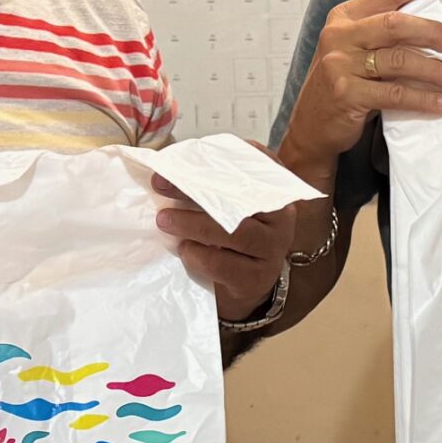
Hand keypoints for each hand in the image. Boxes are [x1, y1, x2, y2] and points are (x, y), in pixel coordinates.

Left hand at [154, 173, 299, 323]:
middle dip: (195, 189)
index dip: (219, 159)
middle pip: (239, 199)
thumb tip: (169, 168)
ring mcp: (272, 250)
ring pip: (233, 232)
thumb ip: (214, 184)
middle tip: (160, 183)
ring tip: (164, 219)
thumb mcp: (231, 206)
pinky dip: (197, 255)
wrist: (249, 284)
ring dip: (192, 224)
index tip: (186, 158)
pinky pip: (222, 264)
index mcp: (275, 192)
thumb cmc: (235, 237)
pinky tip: (184, 249)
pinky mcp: (256, 278)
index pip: (252, 166)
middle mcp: (281, 219)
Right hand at [274, 0, 441, 180]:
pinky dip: (423, 99)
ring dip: (436, 71)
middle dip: (434, 33)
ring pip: (399, 60)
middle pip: (396, 25)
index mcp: (344, 17)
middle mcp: (340, 36)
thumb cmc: (341, 84)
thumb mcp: (354, 50)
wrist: (311, 126)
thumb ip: (381, 34)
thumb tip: (434, 26)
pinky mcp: (347, 94)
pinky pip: (395, 94)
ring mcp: (341, 65)